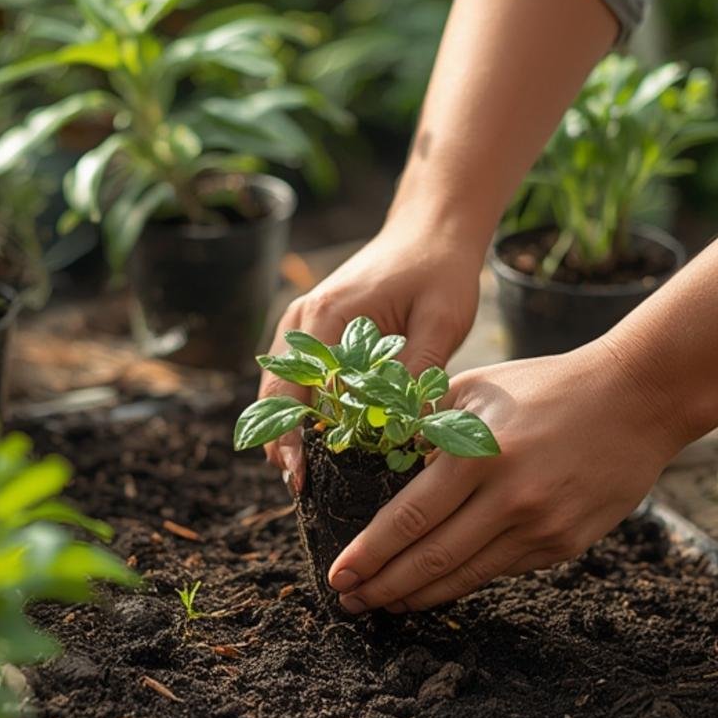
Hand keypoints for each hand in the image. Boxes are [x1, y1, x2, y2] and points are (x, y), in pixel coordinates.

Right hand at [260, 215, 482, 486]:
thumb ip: (418, 373)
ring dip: (286, 429)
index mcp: (328, 316)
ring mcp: (301, 322)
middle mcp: (302, 319)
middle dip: (281, 442)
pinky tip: (316, 442)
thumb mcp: (442, 322)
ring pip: (279, 388)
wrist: (430, 228)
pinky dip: (298, 409)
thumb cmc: (440, 271)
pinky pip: (294, 377)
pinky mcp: (312, 329)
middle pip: (276, 393)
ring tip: (301, 476)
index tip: (302, 477)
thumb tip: (401, 432)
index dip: (295, 438)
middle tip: (298, 489)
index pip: (297, 390)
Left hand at [327, 337, 688, 611]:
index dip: (370, 553)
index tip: (338, 574)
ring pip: (465, 576)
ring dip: (418, 595)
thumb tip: (377, 465)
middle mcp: (510, 497)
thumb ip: (426, 425)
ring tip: (385, 603)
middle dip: (383, 587)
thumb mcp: (476, 388)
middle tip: (349, 600)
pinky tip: (435, 586)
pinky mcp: (565, 544)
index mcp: (479, 452)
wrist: (638, 399)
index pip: (410, 517)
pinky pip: (501, 570)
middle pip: (431, 558)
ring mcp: (541, 526)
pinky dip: (462, 582)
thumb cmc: (546, 387)